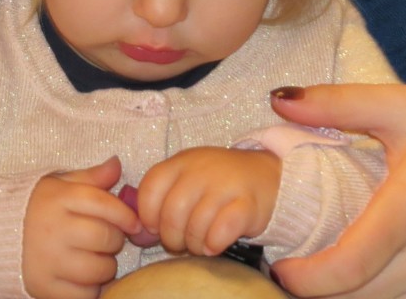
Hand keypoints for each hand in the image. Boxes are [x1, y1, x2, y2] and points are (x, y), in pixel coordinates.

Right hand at [23, 155, 140, 298]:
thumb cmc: (36, 208)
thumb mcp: (59, 185)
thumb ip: (90, 177)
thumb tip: (117, 164)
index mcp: (58, 199)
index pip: (103, 204)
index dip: (125, 214)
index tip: (134, 222)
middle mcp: (53, 229)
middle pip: (104, 237)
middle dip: (115, 239)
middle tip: (107, 238)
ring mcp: (48, 261)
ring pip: (99, 269)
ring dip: (105, 265)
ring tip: (95, 257)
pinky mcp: (45, 289)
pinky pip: (85, 295)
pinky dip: (91, 289)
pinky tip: (82, 276)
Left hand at [136, 146, 279, 257]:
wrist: (266, 176)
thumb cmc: (218, 184)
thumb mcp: (187, 180)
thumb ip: (162, 200)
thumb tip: (139, 233)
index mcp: (182, 162)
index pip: (150, 187)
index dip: (148, 215)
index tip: (156, 227)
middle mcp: (201, 170)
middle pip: (171, 213)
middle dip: (172, 237)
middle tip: (181, 242)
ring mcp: (225, 185)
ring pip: (195, 226)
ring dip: (194, 244)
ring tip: (199, 243)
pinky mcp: (247, 204)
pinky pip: (221, 231)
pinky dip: (213, 244)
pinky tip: (215, 244)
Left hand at [269, 79, 405, 298]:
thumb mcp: (398, 103)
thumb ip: (335, 103)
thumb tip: (276, 101)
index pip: (350, 266)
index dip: (306, 278)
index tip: (277, 266)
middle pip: (362, 297)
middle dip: (318, 290)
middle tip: (288, 265)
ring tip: (320, 273)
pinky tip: (362, 279)